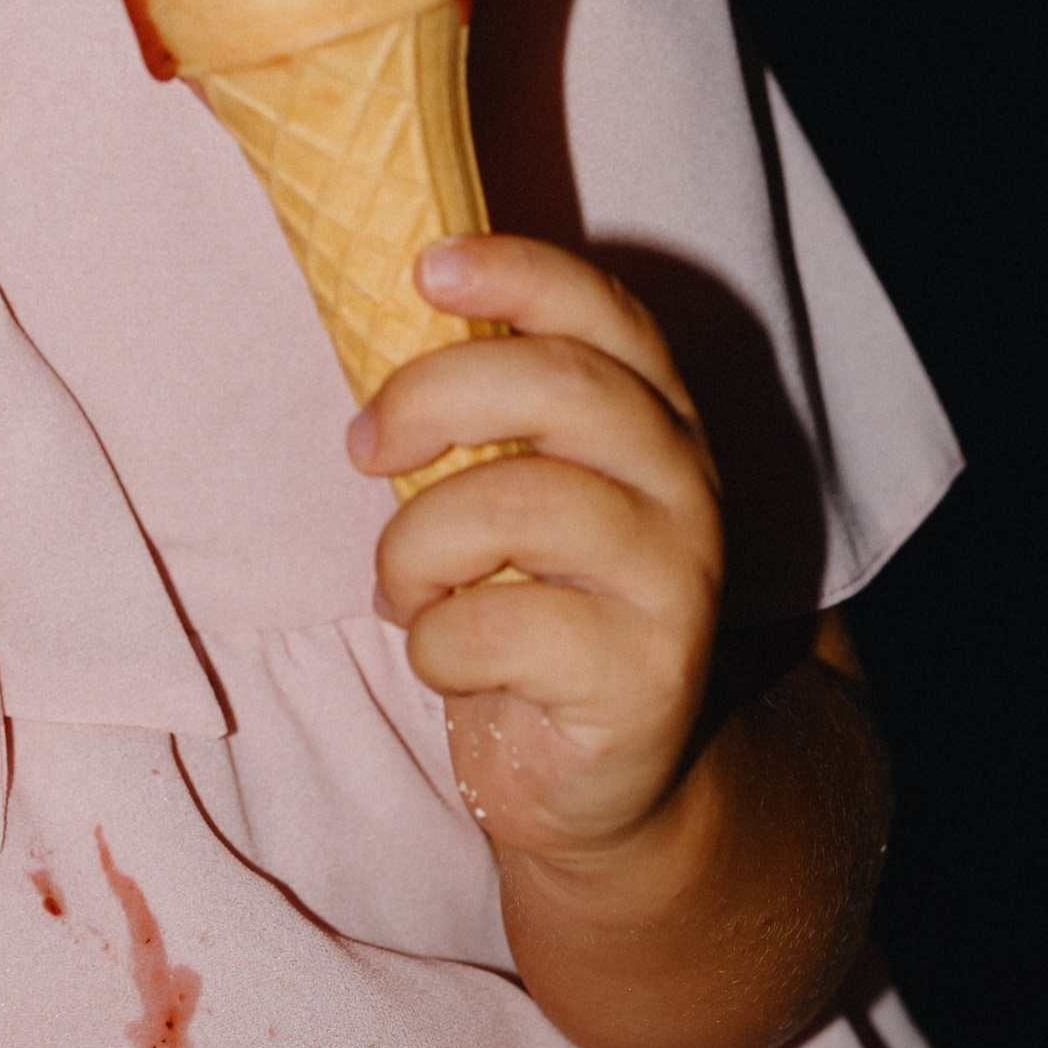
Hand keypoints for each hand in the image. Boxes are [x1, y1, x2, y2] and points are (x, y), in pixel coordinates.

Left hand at [348, 235, 722, 870]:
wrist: (595, 779)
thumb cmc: (524, 602)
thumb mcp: (509, 487)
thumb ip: (481, 410)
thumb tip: (382, 316)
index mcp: (649, 414)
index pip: (604, 311)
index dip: (518, 272)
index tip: (426, 268)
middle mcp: (682, 481)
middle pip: (560, 386)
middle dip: (432, 397)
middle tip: (364, 445)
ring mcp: (676, 578)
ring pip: (518, 504)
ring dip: (417, 545)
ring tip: (403, 584)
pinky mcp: (646, 674)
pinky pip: (501, 626)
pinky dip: (436, 642)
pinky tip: (445, 657)